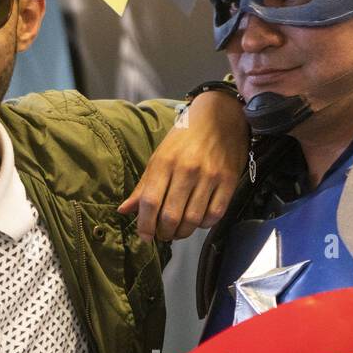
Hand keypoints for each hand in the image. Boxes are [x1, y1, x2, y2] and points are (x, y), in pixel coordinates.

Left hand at [118, 90, 248, 242]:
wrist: (221, 116)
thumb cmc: (186, 137)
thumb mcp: (160, 156)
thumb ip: (143, 186)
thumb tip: (124, 210)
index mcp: (165, 162)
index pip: (150, 202)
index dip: (145, 225)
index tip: (145, 236)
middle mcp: (187, 170)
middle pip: (171, 216)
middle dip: (164, 233)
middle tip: (163, 234)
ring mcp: (209, 176)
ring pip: (193, 220)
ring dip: (183, 232)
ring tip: (178, 230)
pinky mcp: (228, 181)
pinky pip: (214, 215)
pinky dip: (203, 224)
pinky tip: (197, 220)